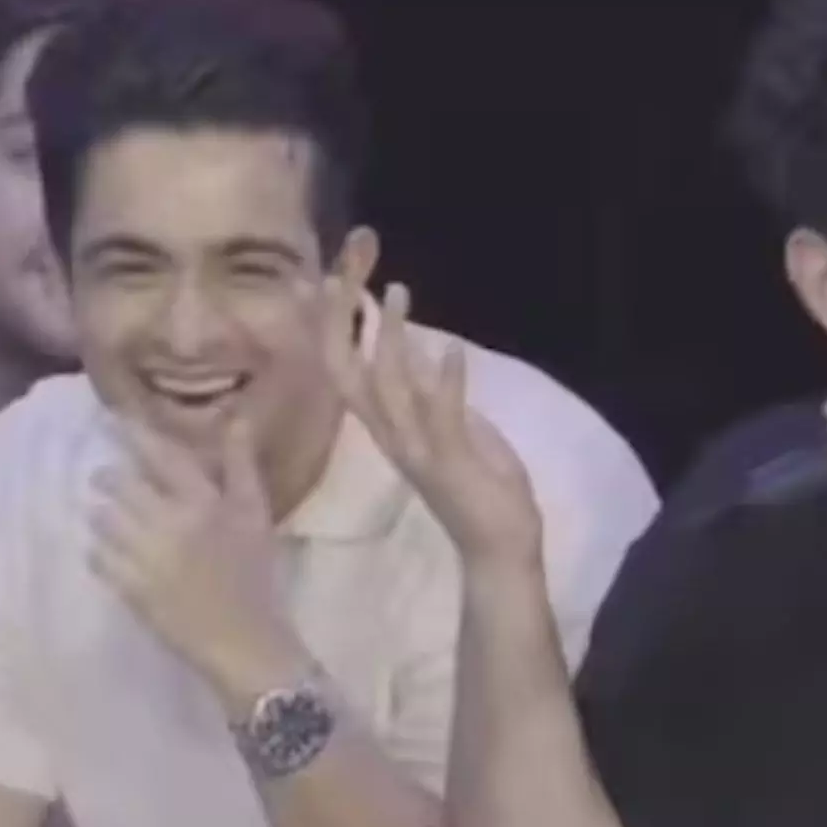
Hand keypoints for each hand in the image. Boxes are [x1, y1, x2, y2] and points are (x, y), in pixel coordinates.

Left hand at [88, 417, 303, 700]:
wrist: (244, 640)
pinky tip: (113, 553)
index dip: (135, 434)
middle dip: (110, 479)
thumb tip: (236, 418)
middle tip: (108, 478)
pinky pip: (97, 558)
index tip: (115, 419)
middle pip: (119, 485)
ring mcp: (145, 558)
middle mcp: (170, 524)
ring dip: (104, 513)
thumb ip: (241, 466)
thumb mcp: (255, 515)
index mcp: (204, 503)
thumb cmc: (254, 574)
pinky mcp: (128, 588)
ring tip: (110, 516)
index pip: (161, 456)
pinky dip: (101, 551)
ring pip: (102, 519)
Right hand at [323, 280, 541, 571]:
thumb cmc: (482, 494)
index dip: (335, 330)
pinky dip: (445, 382)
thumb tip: (423, 354)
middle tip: (338, 275)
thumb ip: (435, 396)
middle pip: (349, 374)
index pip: (349, 372)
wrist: (498, 550)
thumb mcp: (457, 432)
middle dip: (341, 326)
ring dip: (392, 338)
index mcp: (391, 430)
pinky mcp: (450, 462)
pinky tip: (452, 349)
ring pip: (389, 388)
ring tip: (399, 292)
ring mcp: (418, 451)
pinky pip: (442, 417)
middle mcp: (392, 437)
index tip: (328, 282)